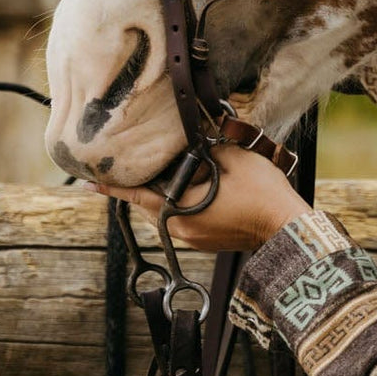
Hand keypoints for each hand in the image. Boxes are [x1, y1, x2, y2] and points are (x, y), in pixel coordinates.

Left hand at [92, 142, 311, 253]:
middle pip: (149, 207)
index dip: (112, 188)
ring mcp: (195, 240)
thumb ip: (206, 146)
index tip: (88, 182)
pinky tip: (192, 190)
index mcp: (180, 212)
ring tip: (165, 176)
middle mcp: (182, 231)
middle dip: (141, 188)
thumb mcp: (233, 159)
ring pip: (165, 216)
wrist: (288, 226)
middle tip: (133, 167)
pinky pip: (182, 222)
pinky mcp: (208, 243)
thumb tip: (193, 132)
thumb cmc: (262, 193)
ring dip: (162, 197)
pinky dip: (179, 206)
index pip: (137, 197)